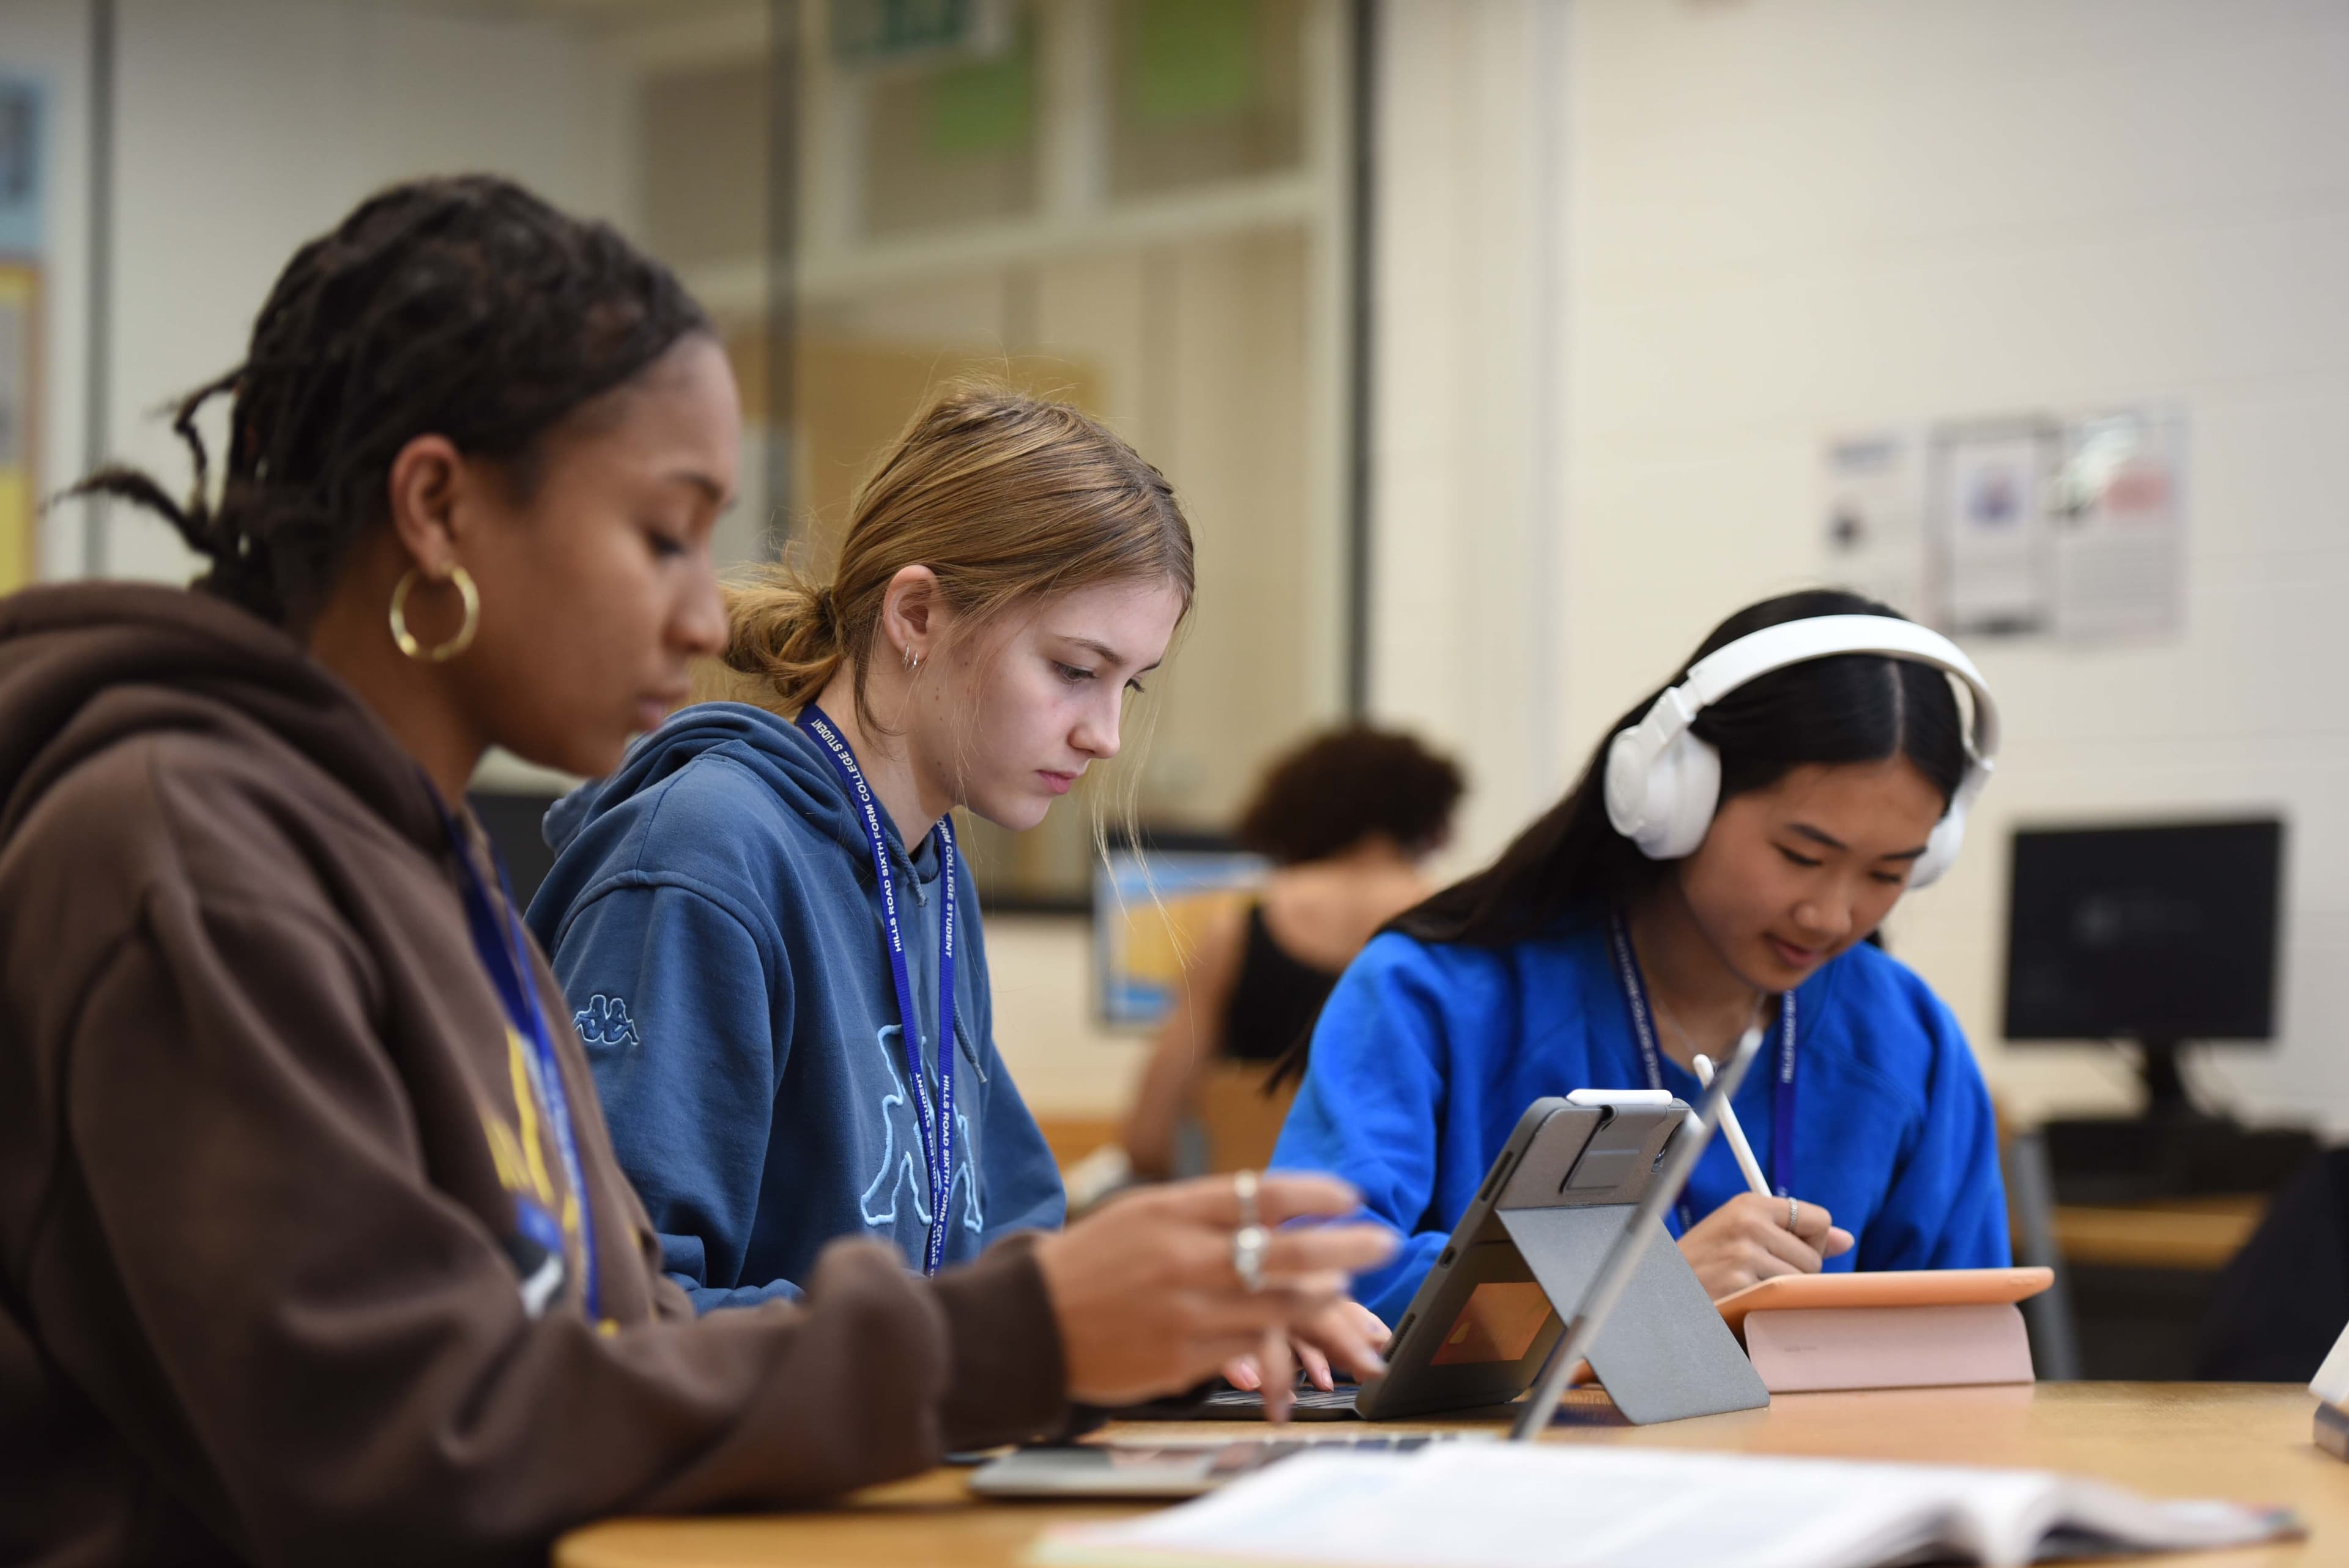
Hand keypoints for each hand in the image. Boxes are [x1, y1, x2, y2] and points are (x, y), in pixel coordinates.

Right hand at [1032, 1173, 1396, 1406]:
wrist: (1031, 1325)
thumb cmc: (1094, 1262)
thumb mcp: (1143, 1214)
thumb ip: (1206, 1210)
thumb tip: (1276, 1206)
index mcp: (1172, 1212)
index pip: (1260, 1194)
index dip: (1315, 1194)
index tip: (1351, 1195)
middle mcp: (1183, 1259)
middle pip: (1284, 1251)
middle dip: (1346, 1247)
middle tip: (1383, 1242)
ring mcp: (1185, 1313)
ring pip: (1277, 1305)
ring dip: (1322, 1297)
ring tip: (1344, 1288)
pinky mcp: (1182, 1360)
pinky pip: (1247, 1348)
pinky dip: (1279, 1339)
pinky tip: (1298, 1330)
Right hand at [1676, 1191, 1853, 1299]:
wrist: (1661, 1289)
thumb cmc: (1705, 1263)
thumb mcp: (1742, 1234)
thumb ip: (1793, 1233)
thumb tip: (1846, 1240)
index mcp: (1749, 1203)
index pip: (1818, 1219)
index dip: (1810, 1242)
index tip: (1786, 1252)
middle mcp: (1747, 1222)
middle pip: (1814, 1258)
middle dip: (1795, 1273)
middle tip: (1756, 1276)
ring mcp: (1743, 1254)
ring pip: (1801, 1283)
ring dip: (1780, 1293)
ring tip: (1746, 1288)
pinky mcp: (1739, 1284)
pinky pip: (1782, 1301)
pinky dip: (1766, 1307)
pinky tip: (1741, 1300)